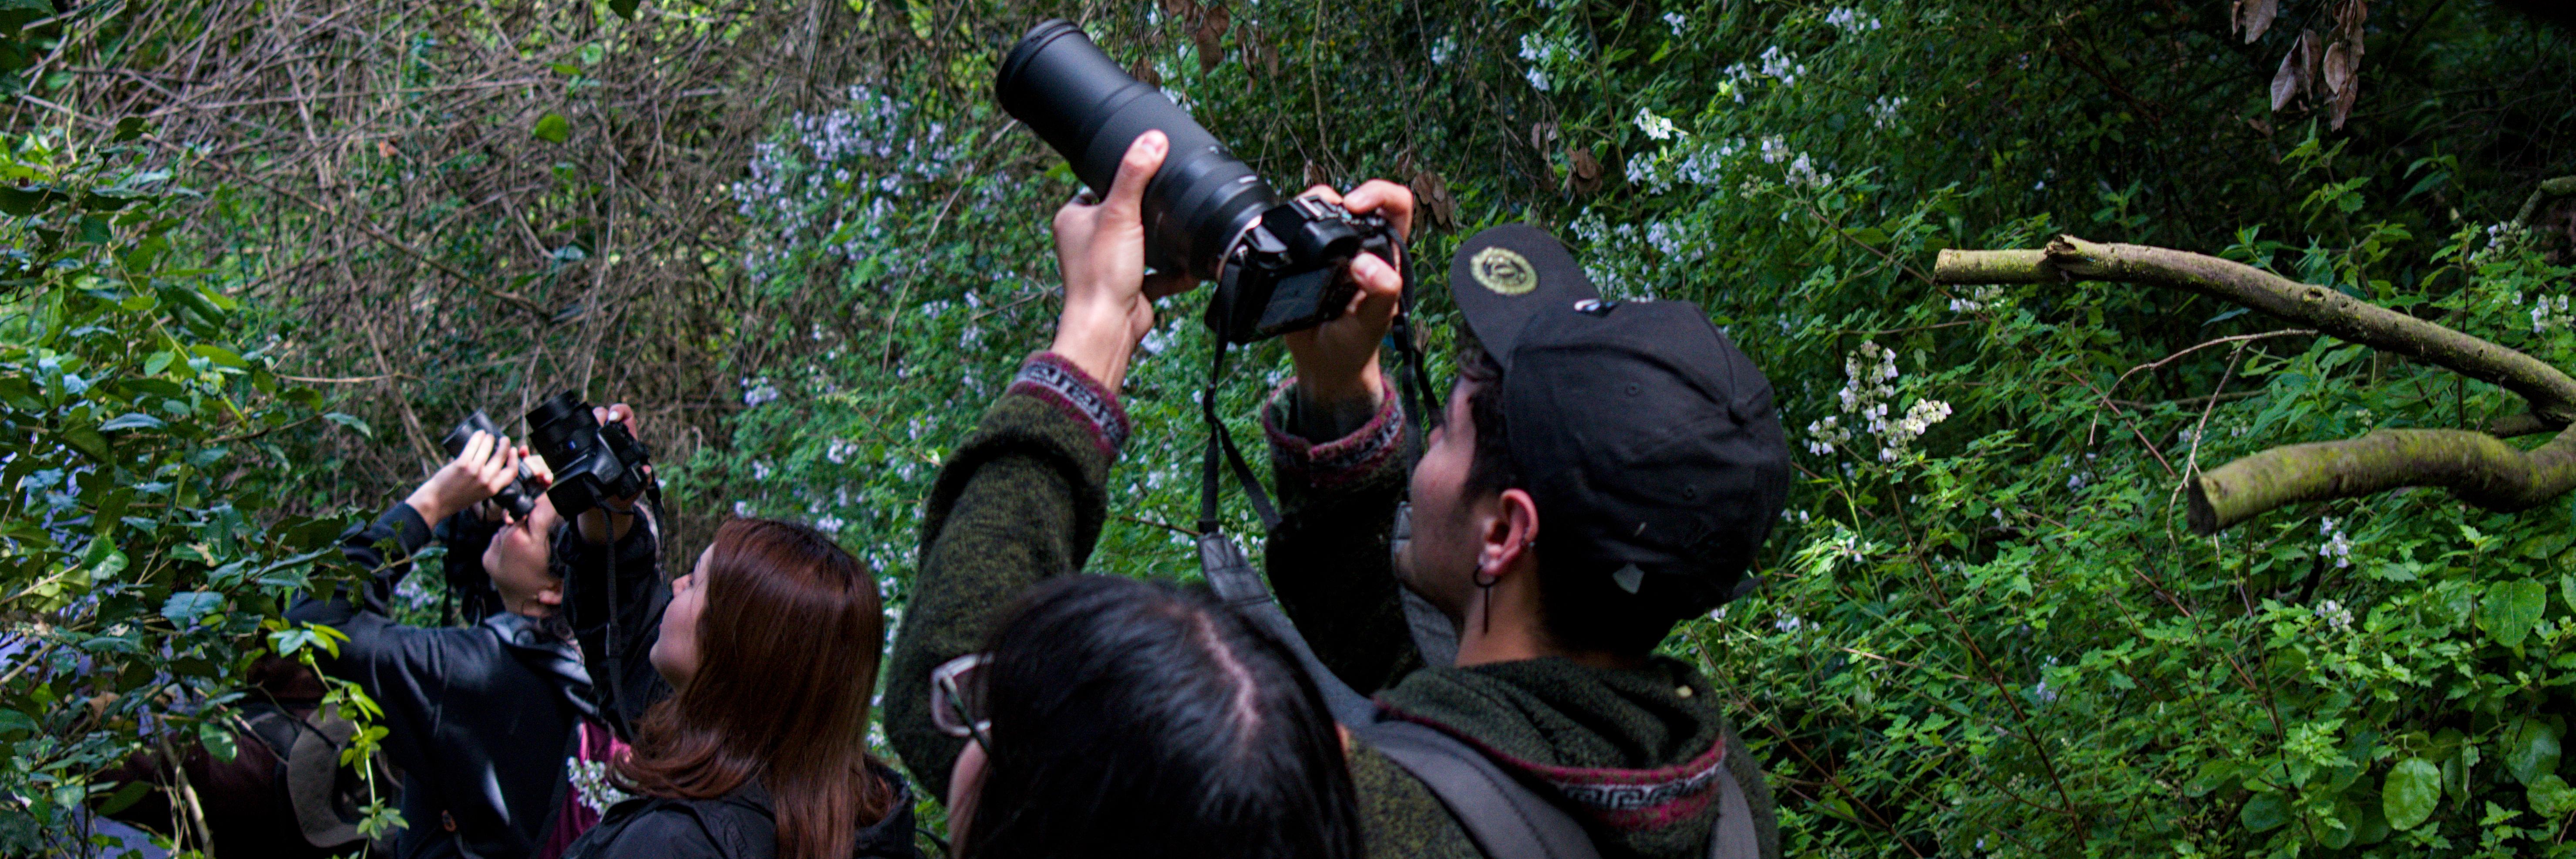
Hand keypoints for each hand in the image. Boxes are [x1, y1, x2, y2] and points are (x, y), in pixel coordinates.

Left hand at [404, 431, 521, 523]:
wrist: (436, 502)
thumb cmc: (456, 498)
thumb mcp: (479, 495)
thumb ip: (487, 484)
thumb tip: (491, 465)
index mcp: (492, 489)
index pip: (511, 472)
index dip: (514, 459)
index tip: (512, 451)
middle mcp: (485, 480)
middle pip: (501, 457)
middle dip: (504, 445)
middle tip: (503, 439)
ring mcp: (474, 471)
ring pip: (487, 448)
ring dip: (489, 439)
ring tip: (488, 436)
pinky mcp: (462, 464)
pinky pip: (473, 446)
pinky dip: (477, 437)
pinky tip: (479, 433)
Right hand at [579, 402, 647, 543]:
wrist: (605, 505)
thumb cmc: (624, 493)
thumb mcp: (635, 487)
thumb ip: (643, 479)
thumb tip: (647, 470)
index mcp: (627, 440)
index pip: (625, 415)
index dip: (620, 411)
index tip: (614, 417)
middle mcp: (611, 438)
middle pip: (603, 414)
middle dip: (599, 414)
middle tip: (597, 424)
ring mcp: (595, 444)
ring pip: (589, 423)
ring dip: (586, 423)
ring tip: (584, 432)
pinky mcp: (583, 451)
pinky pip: (577, 439)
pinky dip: (574, 436)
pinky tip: (573, 440)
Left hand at [1048, 130, 1169, 392]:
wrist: (1108, 326)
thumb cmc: (1101, 273)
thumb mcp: (1120, 212)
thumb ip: (1135, 174)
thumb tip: (1152, 139)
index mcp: (1073, 220)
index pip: (1094, 188)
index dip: (1117, 181)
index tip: (1142, 174)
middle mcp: (1086, 243)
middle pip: (1121, 216)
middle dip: (1144, 213)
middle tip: (1165, 203)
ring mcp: (1107, 266)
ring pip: (1139, 245)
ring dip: (1161, 243)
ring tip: (1181, 232)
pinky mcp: (1128, 288)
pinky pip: (1156, 274)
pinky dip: (1174, 272)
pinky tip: (1191, 266)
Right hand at [1282, 180, 1415, 411]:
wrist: (1322, 365)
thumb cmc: (1354, 345)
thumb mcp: (1373, 323)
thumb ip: (1381, 293)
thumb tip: (1366, 264)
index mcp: (1385, 253)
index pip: (1395, 205)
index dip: (1379, 195)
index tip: (1356, 206)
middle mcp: (1358, 245)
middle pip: (1350, 199)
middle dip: (1335, 199)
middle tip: (1323, 216)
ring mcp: (1328, 250)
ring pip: (1319, 209)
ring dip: (1307, 210)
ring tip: (1298, 229)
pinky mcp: (1301, 257)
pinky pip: (1293, 230)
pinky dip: (1286, 226)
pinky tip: (1281, 242)